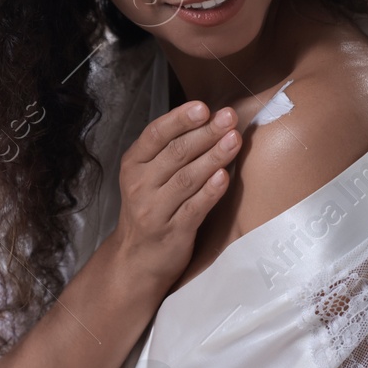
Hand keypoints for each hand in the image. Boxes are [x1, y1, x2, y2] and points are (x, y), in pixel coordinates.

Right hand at [110, 99, 241, 291]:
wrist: (136, 259)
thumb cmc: (150, 209)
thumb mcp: (147, 177)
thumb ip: (168, 151)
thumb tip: (209, 119)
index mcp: (133, 165)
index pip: (155, 135)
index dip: (180, 119)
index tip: (204, 107)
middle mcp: (140, 185)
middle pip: (175, 154)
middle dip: (206, 133)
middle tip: (230, 117)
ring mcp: (154, 210)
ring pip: (187, 178)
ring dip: (214, 156)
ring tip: (235, 139)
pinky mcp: (172, 232)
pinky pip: (195, 208)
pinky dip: (210, 191)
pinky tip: (225, 176)